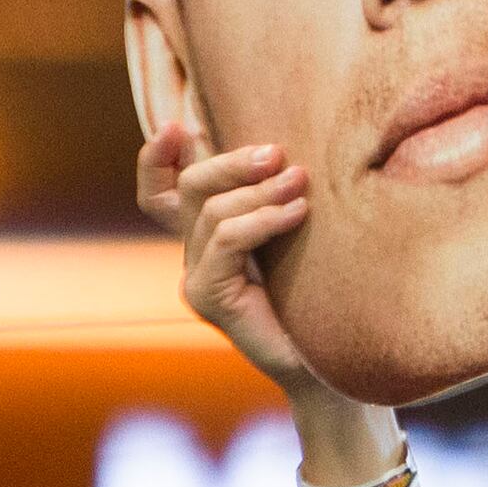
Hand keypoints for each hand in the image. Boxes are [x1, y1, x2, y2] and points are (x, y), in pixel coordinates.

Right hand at [138, 119, 329, 404]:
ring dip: (260, 190)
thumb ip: (273, 193)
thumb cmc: (322, 291)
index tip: (177, 125)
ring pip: (211, 210)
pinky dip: (263, 220)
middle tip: (276, 153)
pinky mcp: (209, 298)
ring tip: (301, 182)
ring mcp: (197, 279)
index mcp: (206, 236)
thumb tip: (282, 143)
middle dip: (230, 160)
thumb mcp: (295, 228)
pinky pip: (227, 241)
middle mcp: (193, 255)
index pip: (160, 192)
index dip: (156, 158)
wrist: (331, 361)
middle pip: (188, 187)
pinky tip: (298, 213)